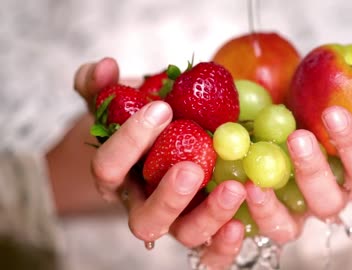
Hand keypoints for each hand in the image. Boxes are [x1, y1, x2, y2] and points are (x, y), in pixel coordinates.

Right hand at [74, 58, 245, 269]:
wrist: (173, 139)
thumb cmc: (147, 123)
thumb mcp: (123, 101)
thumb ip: (104, 86)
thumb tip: (104, 66)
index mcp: (118, 178)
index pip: (110, 169)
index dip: (130, 142)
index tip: (161, 108)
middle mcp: (144, 206)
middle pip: (146, 221)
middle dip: (167, 196)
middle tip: (191, 167)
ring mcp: (178, 222)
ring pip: (185, 236)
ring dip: (209, 217)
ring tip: (235, 188)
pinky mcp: (207, 231)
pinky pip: (212, 253)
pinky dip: (225, 245)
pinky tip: (242, 224)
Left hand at [242, 44, 351, 243]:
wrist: (288, 125)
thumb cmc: (323, 112)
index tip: (333, 113)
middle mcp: (327, 199)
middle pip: (330, 203)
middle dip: (314, 172)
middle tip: (297, 137)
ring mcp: (295, 213)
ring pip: (292, 227)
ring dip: (275, 208)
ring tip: (255, 180)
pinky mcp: (265, 217)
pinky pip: (260, 229)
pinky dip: (250, 216)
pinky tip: (237, 187)